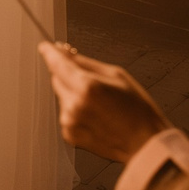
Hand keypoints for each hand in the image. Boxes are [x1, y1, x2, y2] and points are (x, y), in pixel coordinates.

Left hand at [39, 44, 169, 162]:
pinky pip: (66, 113)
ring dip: (73, 94)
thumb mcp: (117, 75)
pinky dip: (76, 110)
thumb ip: (87, 63)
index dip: (50, 52)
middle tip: (91, 81)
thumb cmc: (137, 109)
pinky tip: (96, 116)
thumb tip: (65, 53)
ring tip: (99, 104)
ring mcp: (70, 121)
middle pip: (57, 79)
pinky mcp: (69, 134)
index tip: (45, 47)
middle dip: (68, 75)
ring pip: (62, 96)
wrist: (144, 142)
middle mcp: (74, 105)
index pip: (57, 63)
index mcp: (87, 87)